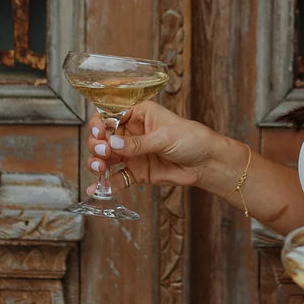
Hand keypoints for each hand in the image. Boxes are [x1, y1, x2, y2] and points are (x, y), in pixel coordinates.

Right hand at [87, 99, 222, 191]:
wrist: (206, 163)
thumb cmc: (191, 139)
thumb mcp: (164, 137)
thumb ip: (138, 143)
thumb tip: (112, 144)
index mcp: (138, 114)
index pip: (110, 114)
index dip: (100, 123)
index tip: (100, 132)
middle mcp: (131, 133)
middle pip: (104, 137)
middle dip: (97, 145)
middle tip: (103, 152)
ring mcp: (132, 153)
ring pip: (106, 158)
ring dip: (98, 163)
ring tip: (99, 168)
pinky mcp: (136, 172)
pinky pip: (117, 178)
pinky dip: (106, 183)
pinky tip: (97, 189)